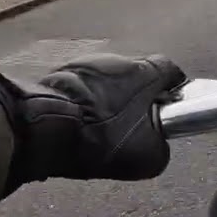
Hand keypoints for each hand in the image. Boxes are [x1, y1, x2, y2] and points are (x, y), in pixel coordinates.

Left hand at [0, 54, 185, 193]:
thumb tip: (161, 145)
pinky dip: (84, 101)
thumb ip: (162, 147)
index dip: (173, 90)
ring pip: (106, 80)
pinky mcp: (57, 73)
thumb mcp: (147, 157)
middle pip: (136, 74)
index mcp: (144, 72)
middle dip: (138, 96)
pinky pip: (80, 87)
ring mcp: (83, 63)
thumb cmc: (101, 138)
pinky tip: (78, 124)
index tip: (170, 108)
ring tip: (102, 127)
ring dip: (108, 98)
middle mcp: (116, 59)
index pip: (171, 70)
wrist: (43, 130)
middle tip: (135, 124)